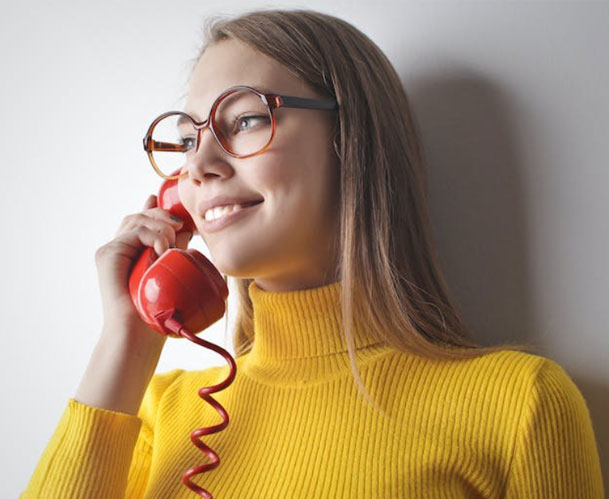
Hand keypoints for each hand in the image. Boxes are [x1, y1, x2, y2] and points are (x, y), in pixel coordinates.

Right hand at [94, 194, 192, 337]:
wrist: (138, 334)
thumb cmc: (156, 312)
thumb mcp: (171, 272)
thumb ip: (175, 250)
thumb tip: (187, 231)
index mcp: (133, 254)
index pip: (142, 223)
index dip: (155, 210)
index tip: (173, 208)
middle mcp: (120, 250)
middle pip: (140, 217)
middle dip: (163, 215)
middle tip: (181, 224)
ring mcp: (112, 251)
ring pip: (138, 221)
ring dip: (161, 226)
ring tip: (172, 244)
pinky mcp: (107, 254)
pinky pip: (134, 232)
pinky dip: (152, 236)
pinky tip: (162, 249)